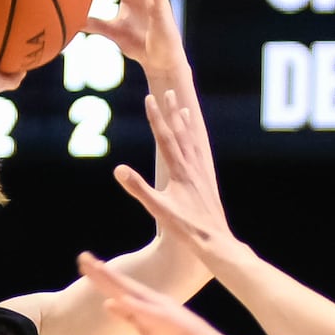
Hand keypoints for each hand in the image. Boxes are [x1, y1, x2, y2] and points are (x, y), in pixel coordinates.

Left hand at [78, 251, 246, 334]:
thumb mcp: (151, 334)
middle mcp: (158, 306)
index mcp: (152, 308)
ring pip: (136, 296)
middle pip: (125, 287)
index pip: (122, 290)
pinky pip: (154, 317)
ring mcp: (167, 315)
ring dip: (117, 283)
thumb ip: (131, 318)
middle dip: (102, 273)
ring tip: (97, 268)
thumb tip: (108, 304)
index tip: (83, 262)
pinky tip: (122, 300)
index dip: (102, 277)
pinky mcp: (178, 326)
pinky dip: (137, 308)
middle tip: (82, 256)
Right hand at [113, 89, 230, 254]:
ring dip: (186, 124)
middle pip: (181, 133)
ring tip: (184, 109)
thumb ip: (138, 188)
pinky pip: (201, 156)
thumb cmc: (186, 229)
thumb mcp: (158, 209)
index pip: (164, 137)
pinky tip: (197, 144)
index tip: (149, 98)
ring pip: (193, 142)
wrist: (216, 241)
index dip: (155, 117)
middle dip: (172, 112)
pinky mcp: (207, 184)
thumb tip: (118, 169)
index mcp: (180, 171)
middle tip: (169, 92)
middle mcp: (193, 168)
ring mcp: (201, 175)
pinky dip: (196, 143)